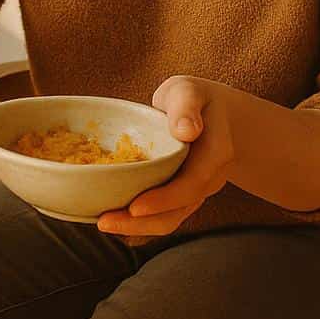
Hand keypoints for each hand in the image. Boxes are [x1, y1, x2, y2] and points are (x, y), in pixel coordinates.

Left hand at [96, 76, 236, 237]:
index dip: (164, 199)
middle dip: (142, 222)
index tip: (135, 207)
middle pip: (179, 209)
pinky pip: (164, 214)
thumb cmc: (195, 98)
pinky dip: (141, 221)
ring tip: (103, 223)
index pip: (192, 183)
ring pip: (172, 218)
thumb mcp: (189, 91)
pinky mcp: (183, 194)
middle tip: (105, 222)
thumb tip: (186, 130)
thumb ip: (186, 107)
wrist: (214, 114)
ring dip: (138, 227)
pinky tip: (114, 218)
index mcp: (215, 153)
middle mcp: (209, 178)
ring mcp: (197, 189)